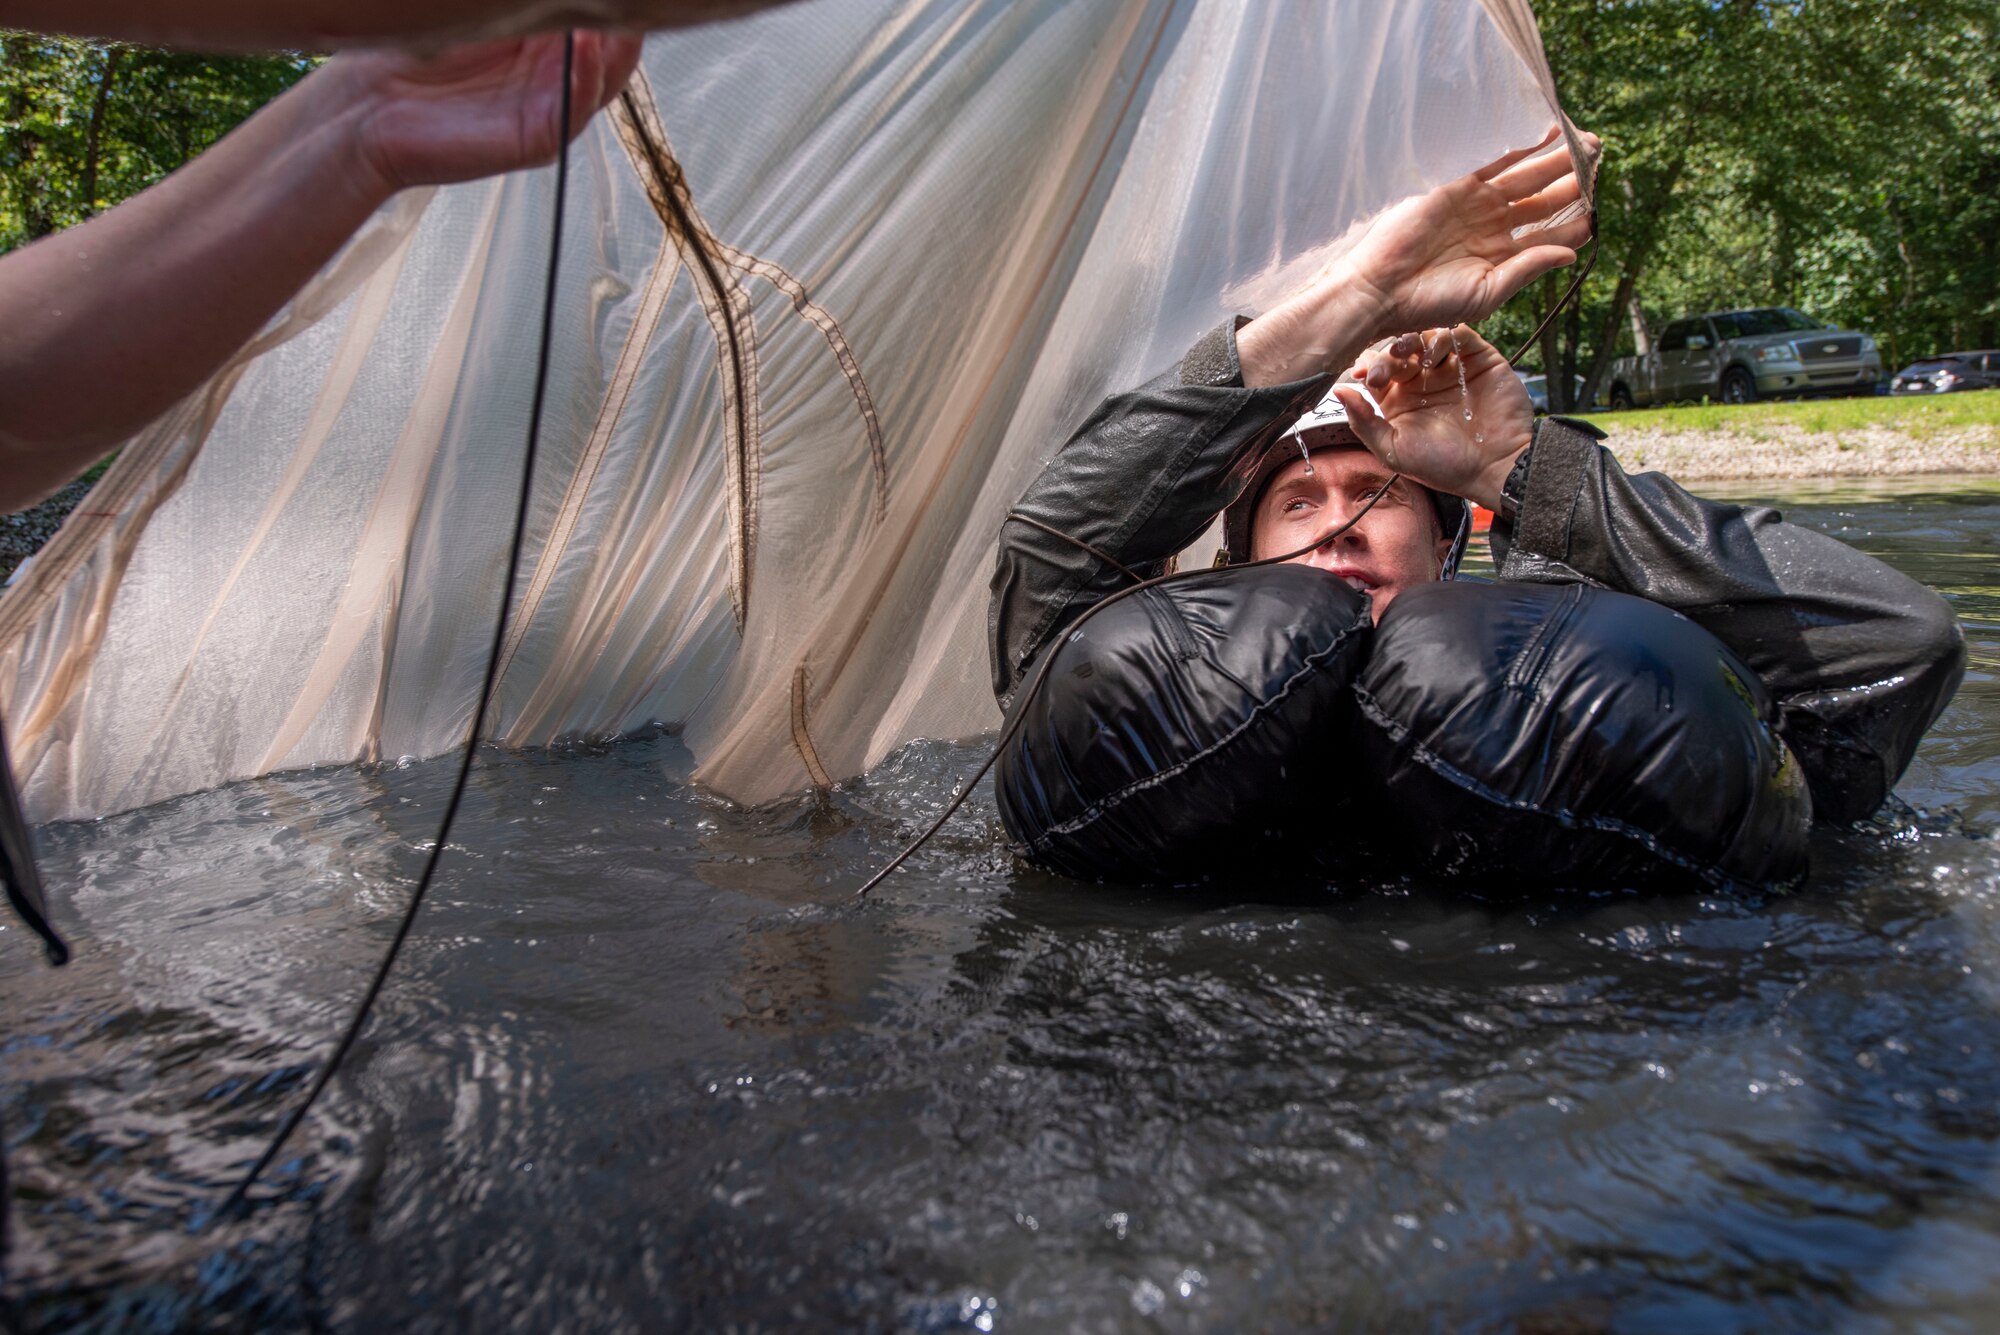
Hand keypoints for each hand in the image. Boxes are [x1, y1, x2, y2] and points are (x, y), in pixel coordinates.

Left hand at [322, 30, 644, 195]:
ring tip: (614, 11)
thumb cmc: (412, 51)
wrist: (371, 107)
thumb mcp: (472, 6)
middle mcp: (555, 70)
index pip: (595, 10)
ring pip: (607, 76)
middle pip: (614, 42)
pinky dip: (587, 77)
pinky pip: (576, 108)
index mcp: (543, 35)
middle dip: (623, 14)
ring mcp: (552, 105)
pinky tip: (585, 45)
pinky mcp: (539, 137)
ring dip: (616, 43)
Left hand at [1331, 325, 1533, 510]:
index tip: (1363, 375)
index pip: (1377, 371)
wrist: (1495, 468)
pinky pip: (1459, 336)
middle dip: (1387, 354)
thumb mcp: (1394, 450)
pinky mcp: (1479, 360)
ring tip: (1408, 355)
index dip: (1367, 367)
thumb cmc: (1445, 466)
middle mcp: (1423, 381)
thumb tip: (1338, 391)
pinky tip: (1435, 355)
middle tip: (1386, 365)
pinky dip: (1444, 337)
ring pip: (1425, 338)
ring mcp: (1451, 369)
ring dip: (1412, 341)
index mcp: (1399, 400)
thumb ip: (1364, 422)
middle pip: (1397, 351)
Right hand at [1340, 127, 1595, 332]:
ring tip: (1587, 143)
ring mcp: (1476, 206)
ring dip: (1556, 160)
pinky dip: (1521, 149)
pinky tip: (1548, 135)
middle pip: (1544, 199)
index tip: (1598, 208)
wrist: (1381, 290)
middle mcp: (1494, 228)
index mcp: (1504, 258)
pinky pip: (1496, 163)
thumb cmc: (1430, 303)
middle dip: (1573, 181)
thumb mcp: (1487, 293)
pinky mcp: (1457, 188)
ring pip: (1526, 177)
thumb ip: (1528, 268)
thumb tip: (1571, 254)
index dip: (1578, 221)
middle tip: (1600, 160)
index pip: (1551, 234)